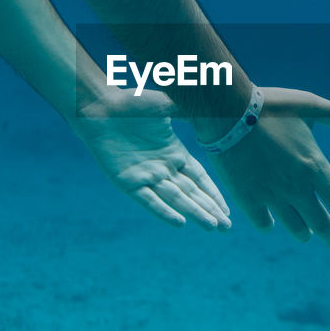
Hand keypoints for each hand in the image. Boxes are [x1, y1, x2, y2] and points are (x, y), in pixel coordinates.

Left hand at [73, 88, 230, 229]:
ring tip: (212, 226)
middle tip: (226, 228)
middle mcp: (162, 168)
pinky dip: (164, 211)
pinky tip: (180, 223)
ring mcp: (146, 176)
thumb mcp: (166, 104)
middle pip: (192, 193)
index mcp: (174, 153)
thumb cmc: (132, 102)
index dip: (213, 194)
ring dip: (194, 213)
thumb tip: (216, 106)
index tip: (227, 209)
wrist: (101, 107)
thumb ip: (189, 111)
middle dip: (210, 210)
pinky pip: (148, 200)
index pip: (199, 179)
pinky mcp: (128, 182)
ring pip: (175, 199)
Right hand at [207, 87, 329, 251]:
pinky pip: (263, 222)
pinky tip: (270, 224)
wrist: (225, 110)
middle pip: (322, 225)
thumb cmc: (271, 106)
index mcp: (315, 168)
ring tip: (306, 235)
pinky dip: (270, 225)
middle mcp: (296, 188)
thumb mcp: (311, 106)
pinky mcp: (246, 197)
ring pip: (294, 227)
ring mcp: (270, 195)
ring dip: (304, 233)